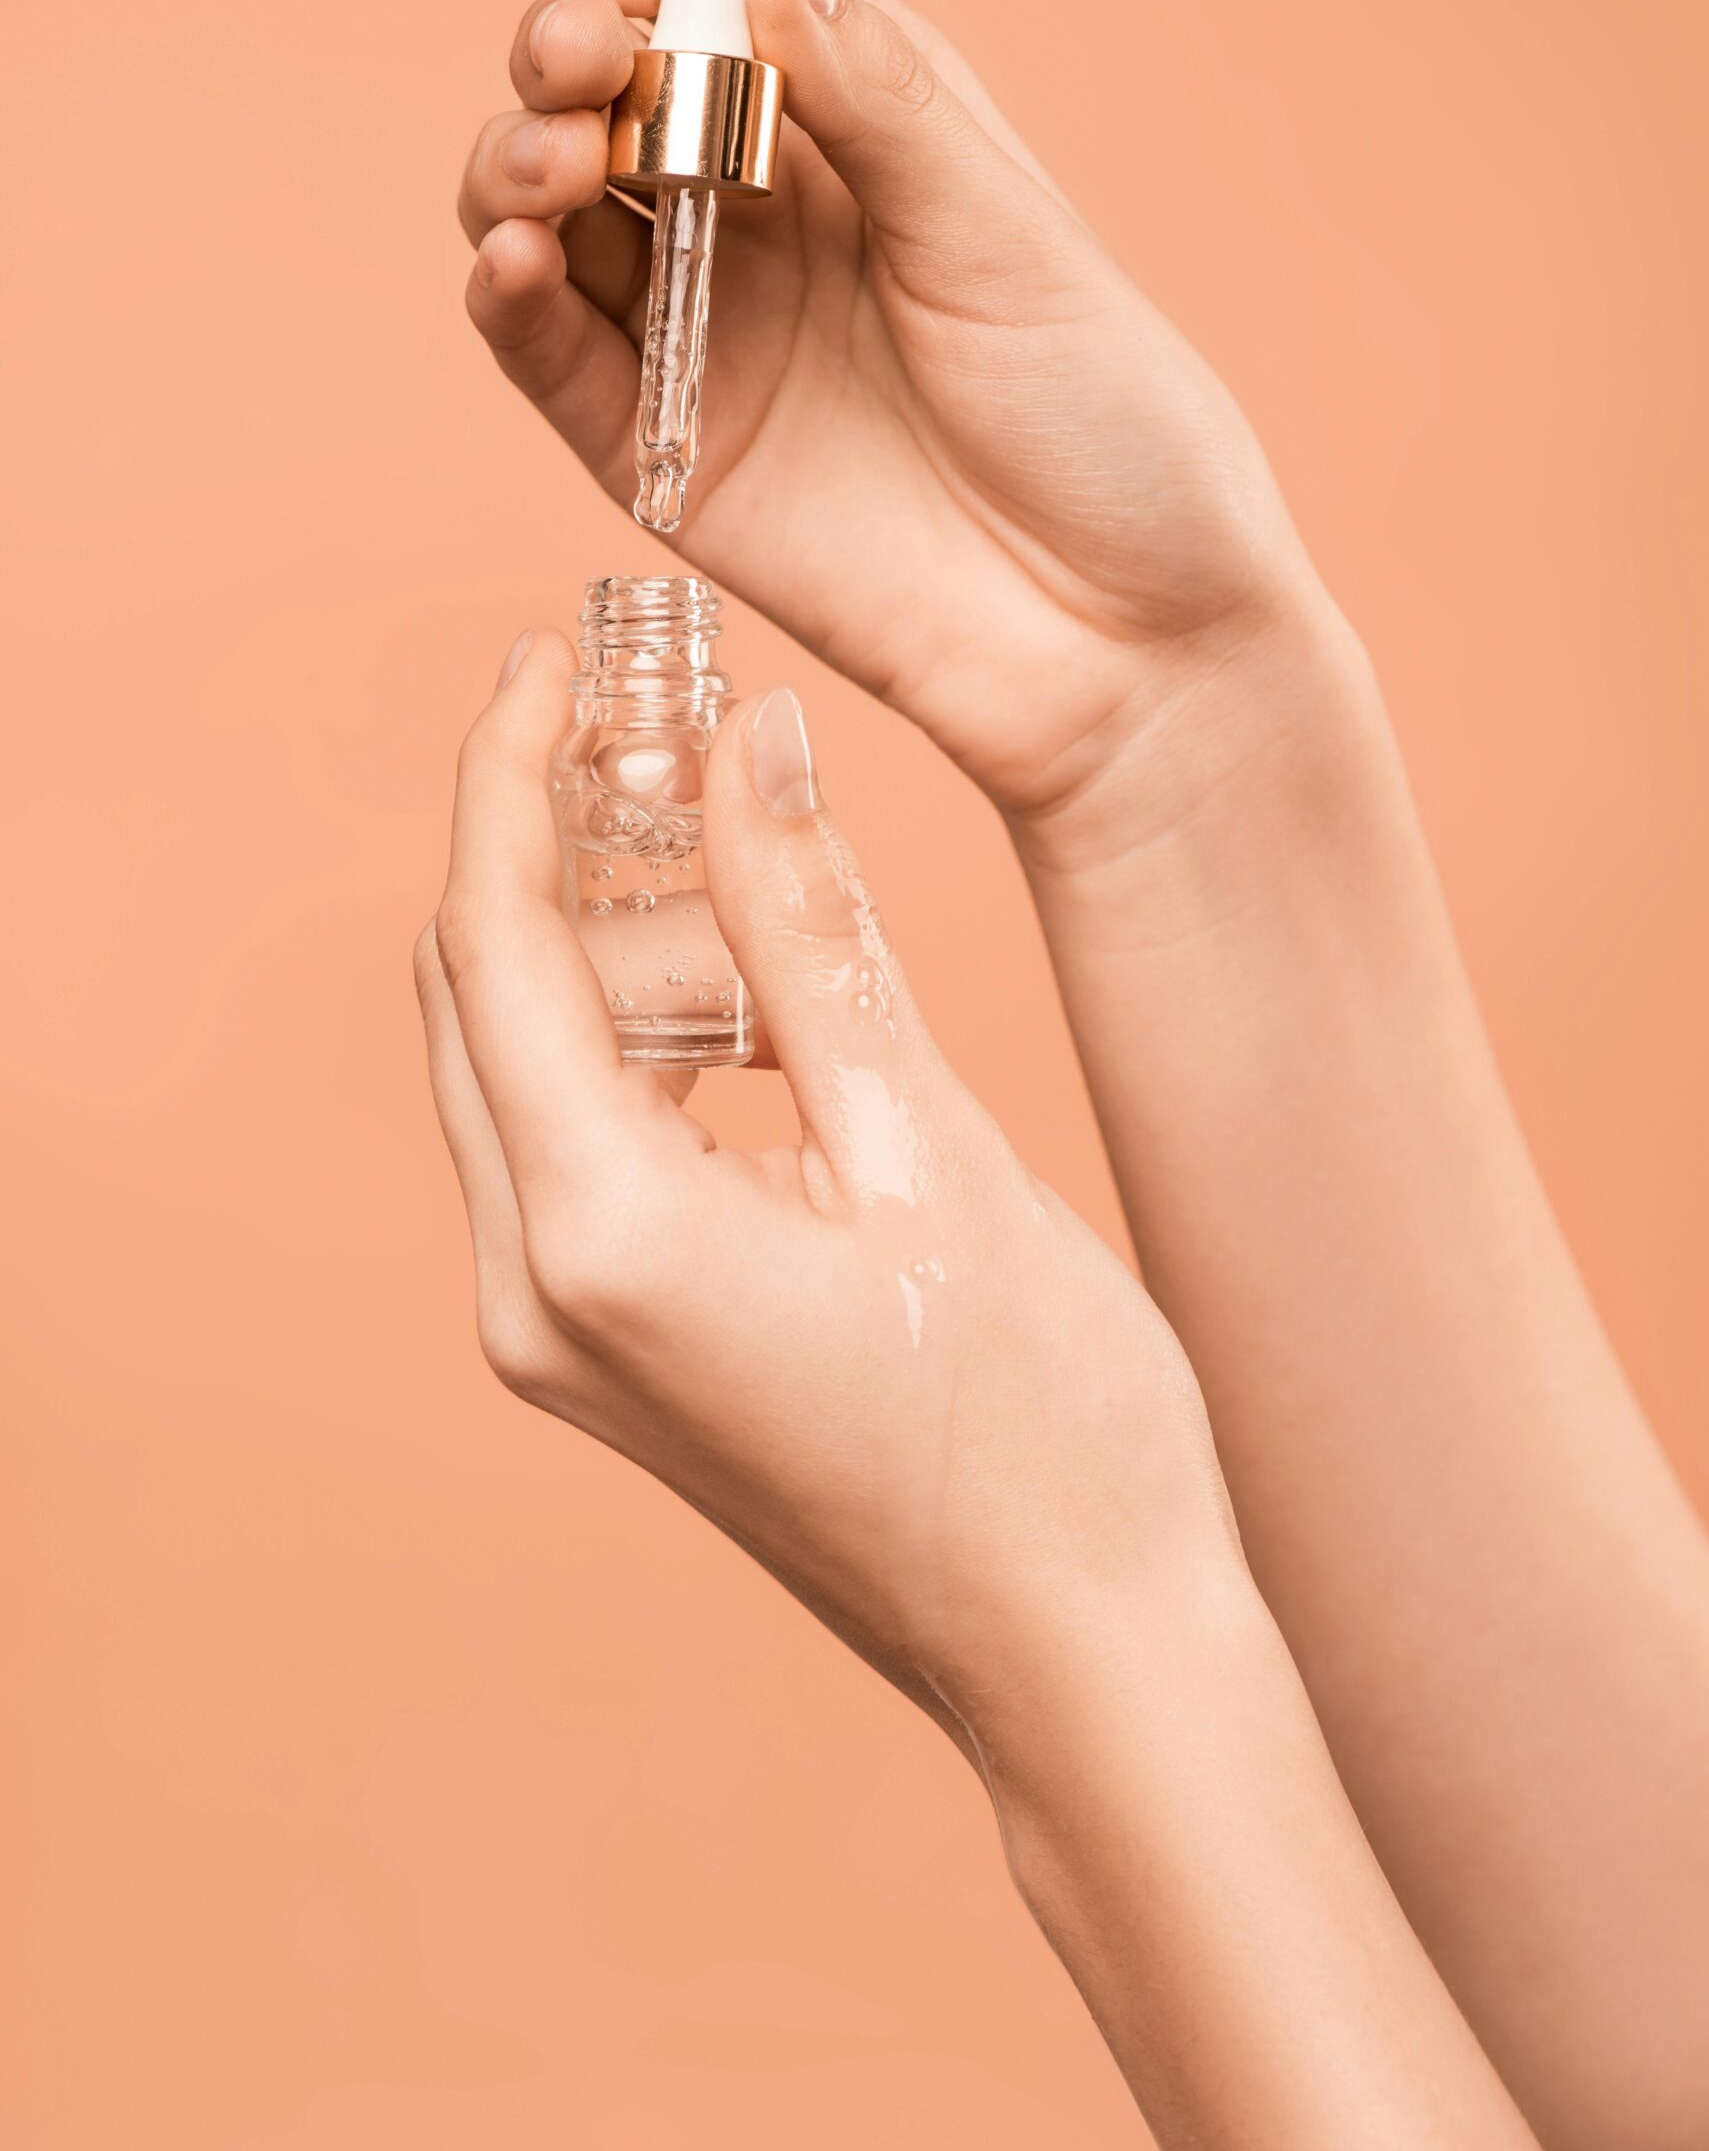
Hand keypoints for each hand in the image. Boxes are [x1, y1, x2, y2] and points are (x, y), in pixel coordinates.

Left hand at [415, 631, 1540, 2150]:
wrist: (1084, 1652)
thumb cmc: (1046, 1421)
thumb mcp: (933, 1140)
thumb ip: (813, 928)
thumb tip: (750, 737)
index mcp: (602, 1234)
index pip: (495, 943)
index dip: (507, 777)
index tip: (547, 659)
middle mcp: (535, 1294)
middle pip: (477, 1000)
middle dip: (543, 847)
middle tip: (643, 724)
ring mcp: (558, 1342)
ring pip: (521, 1072)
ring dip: (596, 946)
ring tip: (714, 841)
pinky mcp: (609, 1357)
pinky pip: (570, 1152)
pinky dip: (629, 1049)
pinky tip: (738, 995)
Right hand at [458, 0, 1329, 851]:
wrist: (1122, 644)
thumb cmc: (1109, 430)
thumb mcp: (1008, 240)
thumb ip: (881, 100)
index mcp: (858, 133)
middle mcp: (761, 218)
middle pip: (604, 90)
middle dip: (567, 46)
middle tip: (586, 55)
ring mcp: (701, 333)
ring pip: (547, 210)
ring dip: (517, 158)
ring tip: (555, 163)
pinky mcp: (658, 452)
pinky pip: (548, 356)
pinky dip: (507, 297)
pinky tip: (516, 257)